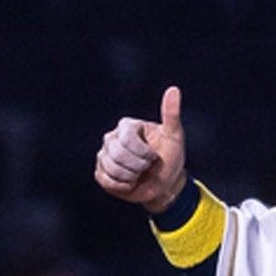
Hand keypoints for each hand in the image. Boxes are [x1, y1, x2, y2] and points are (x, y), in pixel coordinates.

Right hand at [95, 85, 186, 213]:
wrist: (165, 182)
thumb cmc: (170, 156)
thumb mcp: (174, 136)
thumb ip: (171, 114)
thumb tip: (174, 90)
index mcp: (127, 126)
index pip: (127, 140)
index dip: (143, 154)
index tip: (154, 157)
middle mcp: (112, 137)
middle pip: (117, 155)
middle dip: (138, 167)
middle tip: (147, 167)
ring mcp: (104, 155)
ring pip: (111, 168)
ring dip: (130, 177)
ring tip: (139, 174)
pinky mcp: (101, 172)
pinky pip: (106, 180)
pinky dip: (121, 186)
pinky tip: (130, 182)